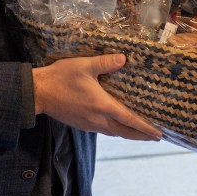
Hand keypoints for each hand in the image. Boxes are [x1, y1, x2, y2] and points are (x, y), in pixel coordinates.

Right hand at [32, 54, 161, 140]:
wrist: (38, 93)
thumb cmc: (61, 78)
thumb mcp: (84, 66)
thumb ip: (105, 63)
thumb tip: (124, 59)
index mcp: (102, 106)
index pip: (129, 120)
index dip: (145, 127)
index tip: (158, 133)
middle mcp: (98, 120)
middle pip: (125, 132)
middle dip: (142, 135)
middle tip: (156, 137)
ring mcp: (89, 124)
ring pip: (114, 133)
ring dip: (129, 134)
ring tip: (141, 133)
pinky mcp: (82, 124)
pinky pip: (105, 131)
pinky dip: (116, 130)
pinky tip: (118, 126)